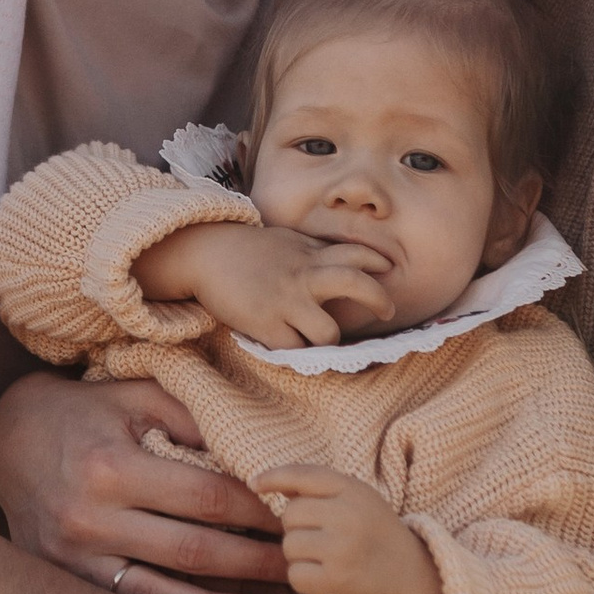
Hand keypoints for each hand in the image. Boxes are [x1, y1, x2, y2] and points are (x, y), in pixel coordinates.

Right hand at [0, 369, 283, 593]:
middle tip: (305, 557)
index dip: (258, 509)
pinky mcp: (69, 582)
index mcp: (110, 468)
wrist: (7, 439)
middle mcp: (90, 520)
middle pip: (194, 549)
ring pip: (169, 591)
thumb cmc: (85, 412)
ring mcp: (76, 560)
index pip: (205, 498)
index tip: (297, 513)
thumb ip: (193, 418)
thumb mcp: (135, 395)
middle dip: (257, 557)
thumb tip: (256, 453)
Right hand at [134, 220, 394, 349]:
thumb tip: (349, 261)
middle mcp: (303, 277)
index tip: (388, 269)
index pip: (356, 254)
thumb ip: (317, 252)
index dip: (377, 261)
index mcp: (310, 256)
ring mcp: (285, 302)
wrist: (205, 254)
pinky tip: (293, 346)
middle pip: (356, 284)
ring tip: (323, 340)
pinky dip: (297, 352)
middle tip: (387, 311)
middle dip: (379, 300)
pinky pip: (295, 350)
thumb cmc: (248, 249)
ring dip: (329, 340)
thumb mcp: (288, 242)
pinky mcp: (266, 325)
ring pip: (328, 332)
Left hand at [261, 465, 442, 593]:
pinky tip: (328, 579)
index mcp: (355, 490)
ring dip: (301, 556)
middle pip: (290, 515)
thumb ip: (322, 491)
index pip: (304, 475)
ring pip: (289, 546)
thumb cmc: (376, 538)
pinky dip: (305, 580)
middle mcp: (349, 516)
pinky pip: (295, 575)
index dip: (274, 476)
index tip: (254, 484)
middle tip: (324, 540)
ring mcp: (342, 549)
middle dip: (298, 529)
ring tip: (329, 560)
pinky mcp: (335, 581)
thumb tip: (270, 482)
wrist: (411, 583)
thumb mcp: (360, 502)